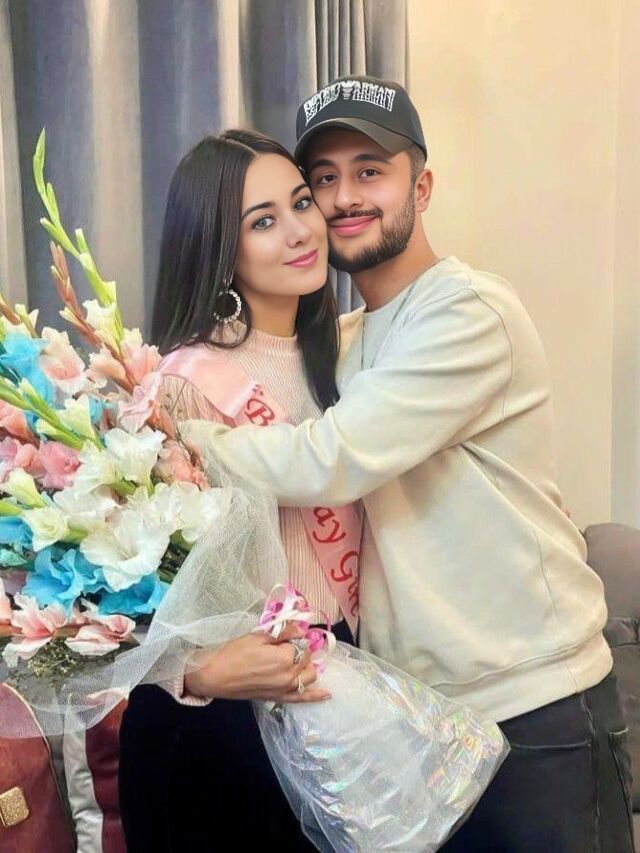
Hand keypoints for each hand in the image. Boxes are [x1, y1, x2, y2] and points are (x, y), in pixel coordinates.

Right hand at [184, 623, 330, 703]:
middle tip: (288, 643)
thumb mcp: (258, 636)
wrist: (215, 676)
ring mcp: (286, 689)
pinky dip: (316, 696)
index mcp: (285, 657)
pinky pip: (303, 698)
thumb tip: (301, 630)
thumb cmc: (234, 653)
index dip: (294, 637)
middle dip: (302, 650)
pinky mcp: (279, 698)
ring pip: (309, 676)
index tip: (286, 634)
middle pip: (308, 659)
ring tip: (299, 659)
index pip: (302, 643)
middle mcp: (290, 675)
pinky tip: (328, 693)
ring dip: (308, 666)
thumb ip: (283, 633)